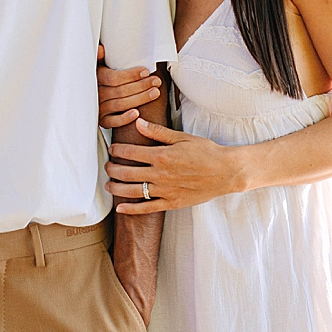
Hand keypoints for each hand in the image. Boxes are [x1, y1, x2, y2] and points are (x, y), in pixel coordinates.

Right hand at [96, 44, 160, 128]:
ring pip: (120, 104)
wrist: (90, 96)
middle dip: (141, 86)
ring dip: (139, 99)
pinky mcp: (102, 120)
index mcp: (96, 79)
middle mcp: (97, 94)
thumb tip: (101, 49)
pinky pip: (113, 122)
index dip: (131, 75)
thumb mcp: (97, 64)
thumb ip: (99, 56)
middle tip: (156, 81)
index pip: (114, 78)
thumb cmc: (100, 77)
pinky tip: (137, 113)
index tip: (146, 72)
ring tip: (154, 93)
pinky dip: (124, 118)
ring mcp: (99, 108)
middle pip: (120, 91)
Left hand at [105, 118, 244, 212]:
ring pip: (133, 191)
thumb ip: (158, 132)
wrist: (225, 172)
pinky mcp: (171, 203)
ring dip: (117, 188)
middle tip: (106, 166)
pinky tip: (120, 208)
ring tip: (108, 185)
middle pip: (127, 172)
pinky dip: (131, 209)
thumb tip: (138, 122)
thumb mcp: (182, 137)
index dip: (118, 149)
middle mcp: (160, 174)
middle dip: (113, 168)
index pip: (131, 151)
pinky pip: (147, 208)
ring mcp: (165, 190)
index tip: (112, 149)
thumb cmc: (206, 151)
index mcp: (162, 155)